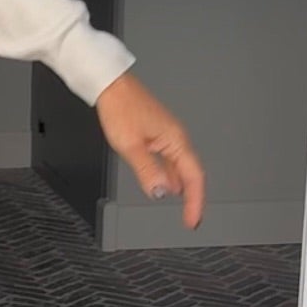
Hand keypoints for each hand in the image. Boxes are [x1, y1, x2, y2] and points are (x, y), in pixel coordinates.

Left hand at [95, 72, 204, 229]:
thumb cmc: (121, 107)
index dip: (195, 201)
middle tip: (191, 218)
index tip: (192, 220)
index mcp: (176, 140)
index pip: (194, 177)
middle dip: (193, 198)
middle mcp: (176, 137)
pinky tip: (165, 184)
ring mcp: (168, 136)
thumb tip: (161, 192)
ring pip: (181, 168)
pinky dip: (171, 176)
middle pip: (191, 174)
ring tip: (183, 207)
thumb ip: (148, 171)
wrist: (111, 86)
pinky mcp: (158, 134)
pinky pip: (170, 160)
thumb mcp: (131, 146)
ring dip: (183, 188)